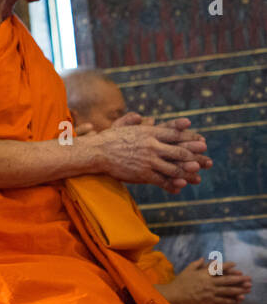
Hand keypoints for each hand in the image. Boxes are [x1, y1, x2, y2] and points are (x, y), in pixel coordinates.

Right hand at [94, 122, 208, 192]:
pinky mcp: (143, 174)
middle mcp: (152, 145)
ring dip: (188, 172)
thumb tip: (144, 117)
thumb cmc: (108, 139)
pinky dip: (173, 184)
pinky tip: (180, 187)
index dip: (191, 138)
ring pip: (174, 168)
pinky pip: (162, 180)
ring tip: (197, 175)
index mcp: (149, 132)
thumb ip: (134, 120)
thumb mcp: (122, 126)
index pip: (175, 134)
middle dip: (195, 157)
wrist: (96, 152)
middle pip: (179, 151)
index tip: (203, 141)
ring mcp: (148, 160)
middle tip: (207, 160)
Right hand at [161, 258, 251, 303]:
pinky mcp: (208, 301)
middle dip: (238, 279)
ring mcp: (209, 292)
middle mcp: (208, 282)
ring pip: (227, 291)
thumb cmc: (179, 282)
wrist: (174, 295)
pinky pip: (221, 301)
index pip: (218, 268)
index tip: (235, 264)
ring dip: (238, 290)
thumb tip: (203, 258)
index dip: (227, 266)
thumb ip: (196, 264)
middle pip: (226, 280)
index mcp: (203, 274)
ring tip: (247, 289)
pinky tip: (236, 301)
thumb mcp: (187, 270)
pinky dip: (230, 301)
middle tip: (247, 277)